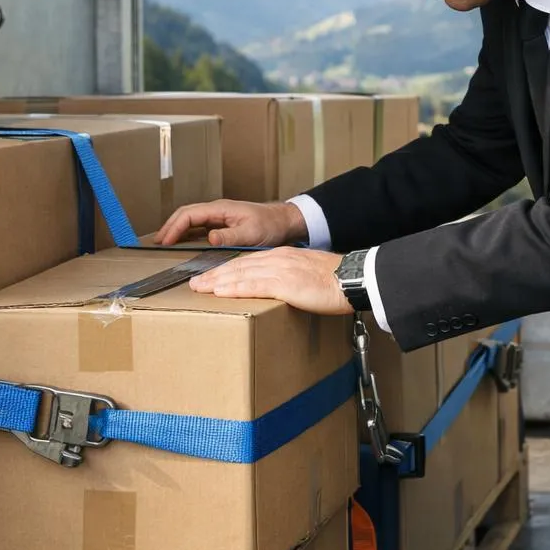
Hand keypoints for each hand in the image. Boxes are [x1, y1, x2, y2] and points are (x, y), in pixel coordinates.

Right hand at [155, 198, 307, 247]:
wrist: (284, 222)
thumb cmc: (270, 225)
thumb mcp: (252, 232)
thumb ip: (230, 235)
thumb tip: (209, 238)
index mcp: (221, 209)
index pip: (189, 214)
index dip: (174, 227)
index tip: (164, 241)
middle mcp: (217, 211)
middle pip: (185, 215)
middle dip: (169, 228)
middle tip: (156, 244)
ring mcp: (219, 217)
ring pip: (190, 221)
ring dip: (175, 230)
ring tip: (163, 244)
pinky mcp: (222, 225)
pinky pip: (199, 228)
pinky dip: (186, 235)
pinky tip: (181, 244)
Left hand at [187, 247, 351, 314]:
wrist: (353, 279)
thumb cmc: (336, 281)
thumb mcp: (309, 275)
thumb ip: (292, 280)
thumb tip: (283, 292)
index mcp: (284, 257)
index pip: (249, 262)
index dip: (228, 269)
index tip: (213, 276)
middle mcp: (278, 259)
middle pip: (239, 266)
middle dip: (215, 274)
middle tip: (196, 282)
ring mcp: (280, 270)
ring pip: (241, 274)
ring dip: (218, 281)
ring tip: (200, 288)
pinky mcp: (284, 283)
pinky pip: (253, 286)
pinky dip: (234, 288)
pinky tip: (221, 292)